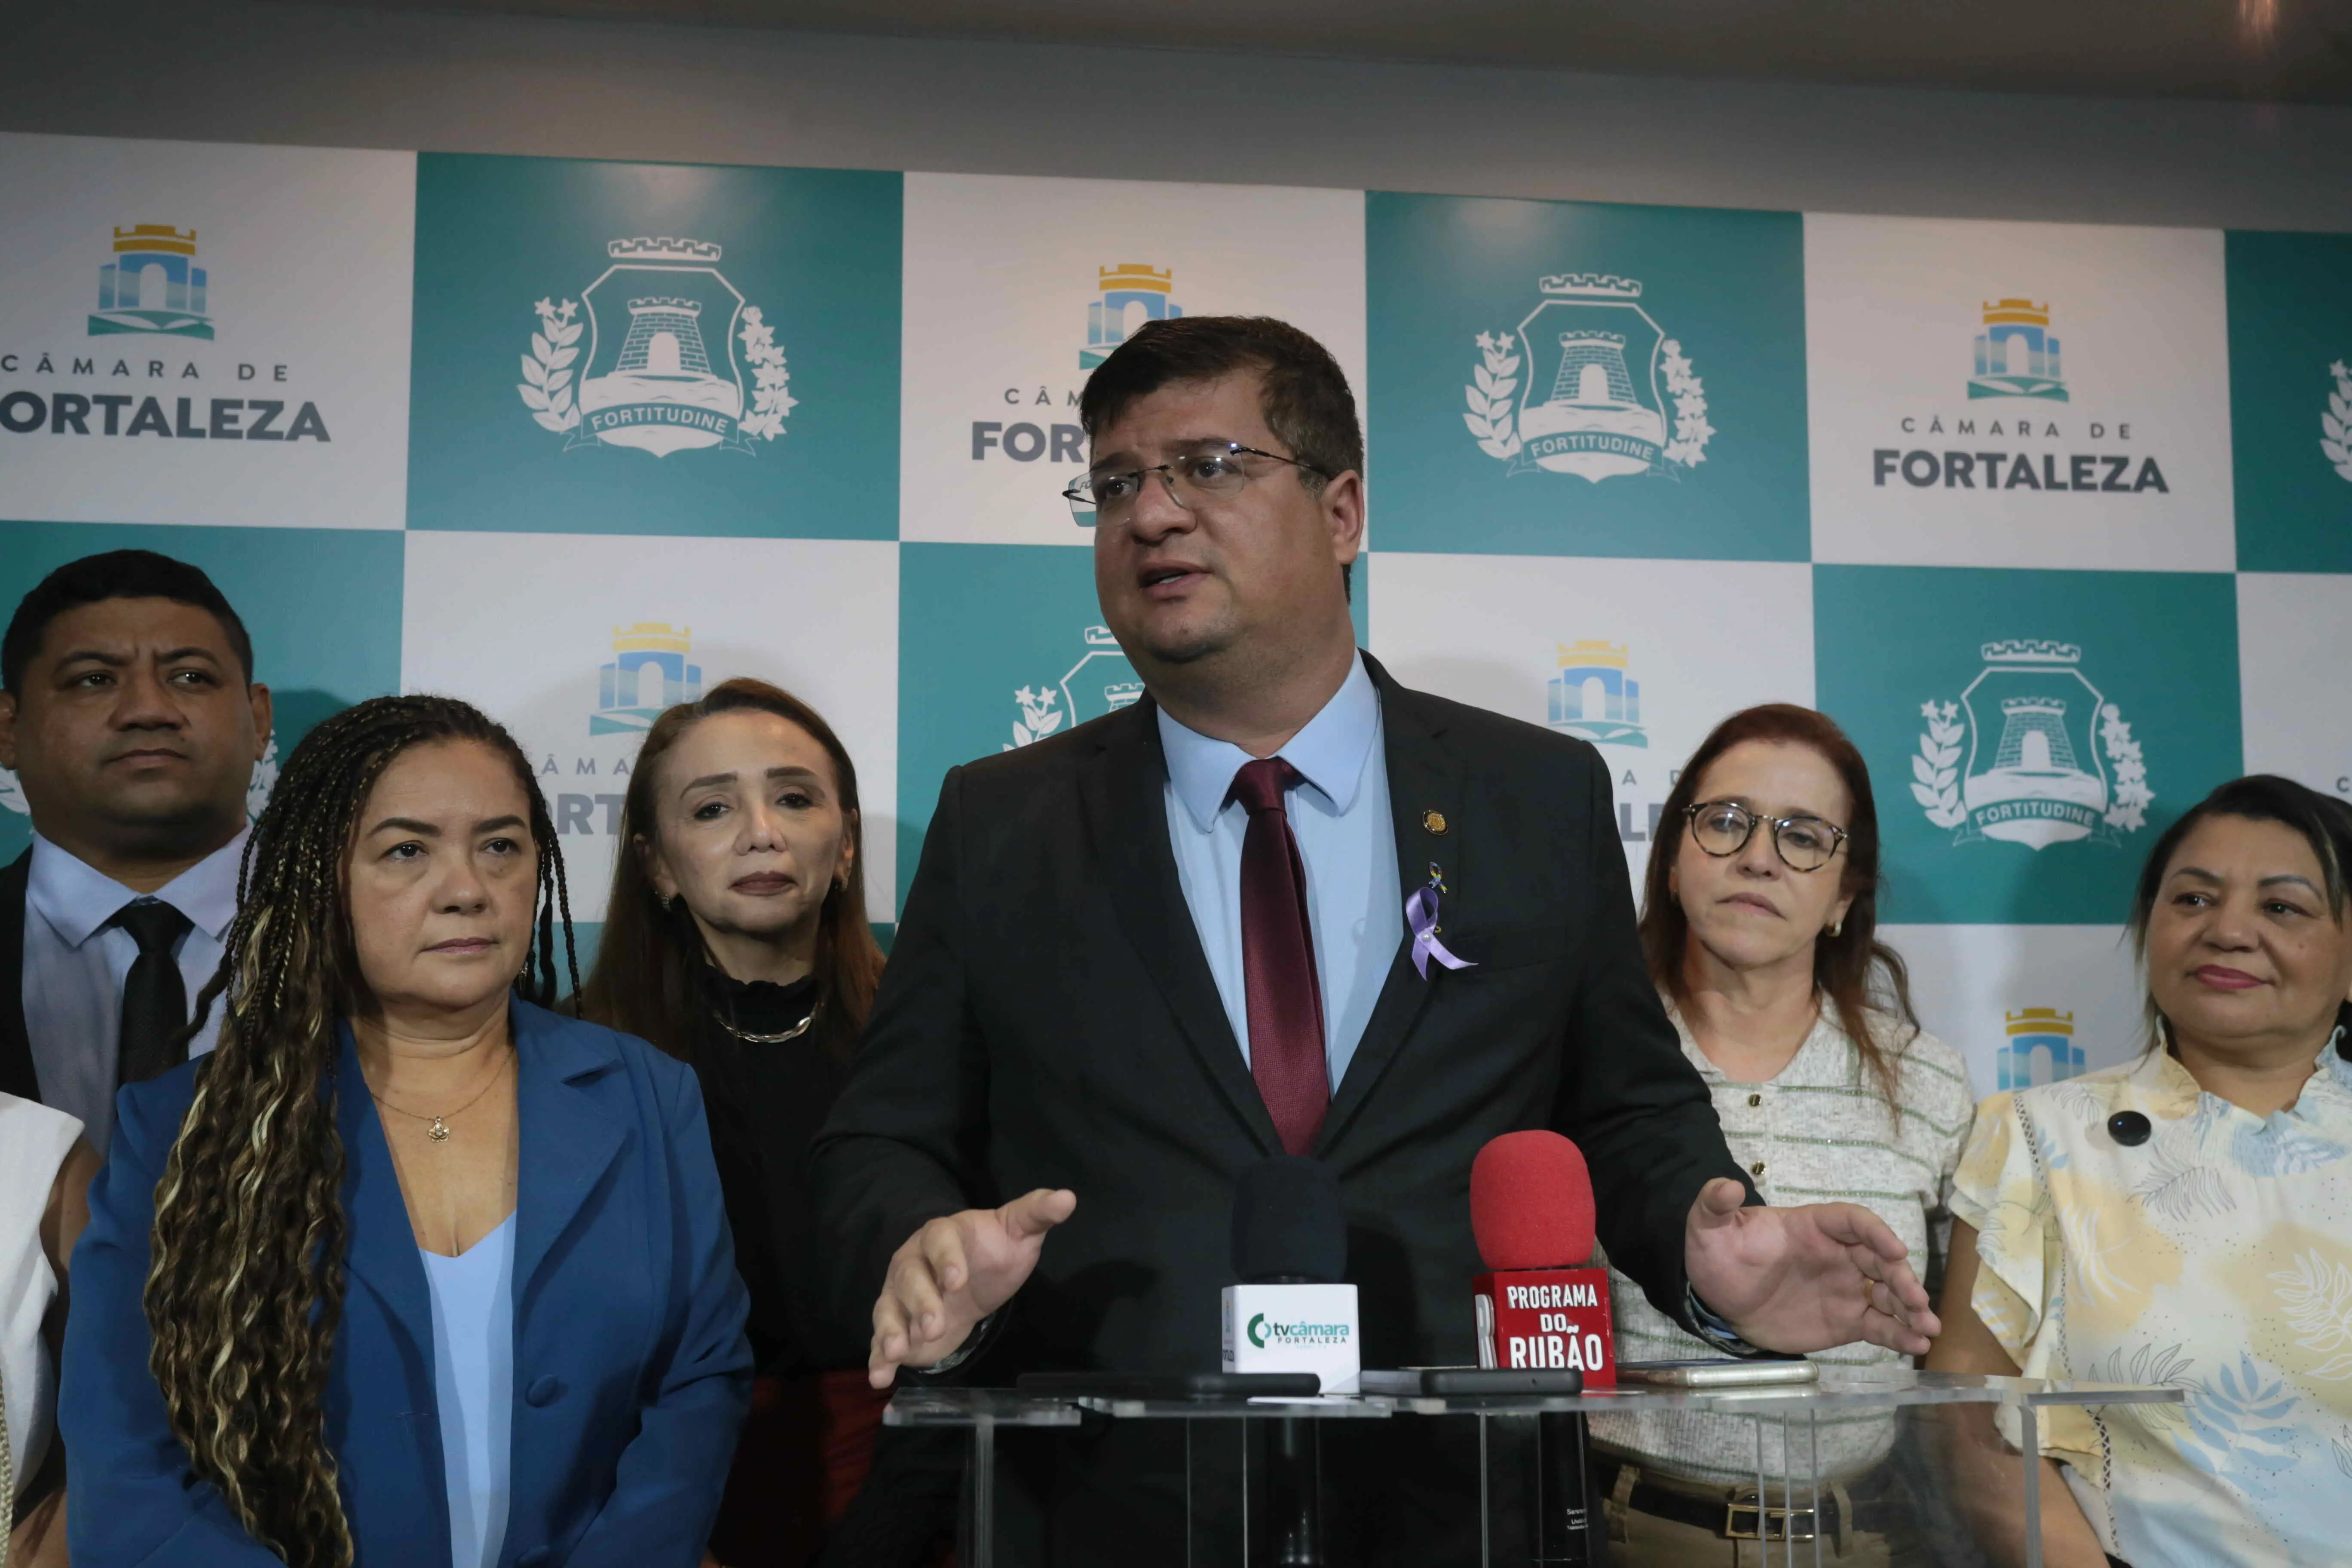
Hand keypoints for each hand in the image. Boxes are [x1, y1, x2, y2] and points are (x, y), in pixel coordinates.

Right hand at [868, 1187, 1076, 1388]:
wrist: (971, 1276)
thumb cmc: (993, 1250)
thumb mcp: (1018, 1231)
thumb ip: (1038, 1213)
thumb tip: (1068, 1198)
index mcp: (942, 1234)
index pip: (939, 1240)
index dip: (947, 1259)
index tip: (958, 1281)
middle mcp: (914, 1261)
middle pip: (910, 1278)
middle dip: (921, 1302)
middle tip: (936, 1324)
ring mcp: (900, 1294)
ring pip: (889, 1308)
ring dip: (891, 1330)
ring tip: (895, 1352)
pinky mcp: (898, 1323)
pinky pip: (882, 1339)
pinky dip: (879, 1357)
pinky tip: (880, 1376)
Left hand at [1683, 1178, 1940, 1355]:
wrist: (1719, 1300)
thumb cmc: (1719, 1255)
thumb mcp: (1707, 1227)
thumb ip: (1715, 1204)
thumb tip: (1725, 1185)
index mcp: (1812, 1226)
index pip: (1852, 1221)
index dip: (1875, 1232)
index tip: (1894, 1250)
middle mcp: (1838, 1255)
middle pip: (1880, 1259)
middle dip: (1902, 1277)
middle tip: (1917, 1299)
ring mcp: (1845, 1288)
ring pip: (1887, 1294)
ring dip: (1911, 1307)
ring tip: (1929, 1327)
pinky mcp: (1846, 1320)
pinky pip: (1879, 1325)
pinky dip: (1899, 1334)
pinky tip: (1917, 1345)